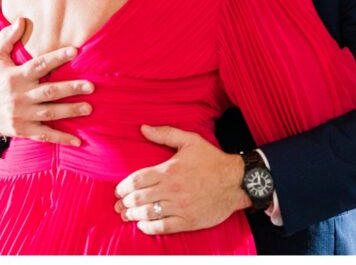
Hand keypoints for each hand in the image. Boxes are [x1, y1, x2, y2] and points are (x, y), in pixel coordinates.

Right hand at [0, 18, 93, 143]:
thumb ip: (7, 38)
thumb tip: (21, 19)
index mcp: (14, 77)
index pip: (39, 65)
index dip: (57, 58)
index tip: (75, 51)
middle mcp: (19, 96)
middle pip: (49, 92)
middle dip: (71, 89)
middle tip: (91, 86)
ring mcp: (21, 115)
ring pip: (50, 113)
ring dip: (70, 111)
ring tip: (89, 108)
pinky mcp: (22, 130)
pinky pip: (44, 134)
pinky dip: (61, 138)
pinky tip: (78, 141)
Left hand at [114, 125, 249, 235]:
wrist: (236, 181)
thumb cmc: (212, 160)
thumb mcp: (190, 141)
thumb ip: (165, 134)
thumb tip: (143, 128)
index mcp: (169, 170)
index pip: (138, 180)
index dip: (124, 187)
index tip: (119, 190)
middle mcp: (172, 190)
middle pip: (139, 198)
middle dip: (125, 203)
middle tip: (119, 205)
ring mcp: (180, 207)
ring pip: (148, 213)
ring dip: (133, 215)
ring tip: (126, 215)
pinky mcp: (188, 220)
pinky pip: (163, 227)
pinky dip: (149, 228)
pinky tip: (143, 225)